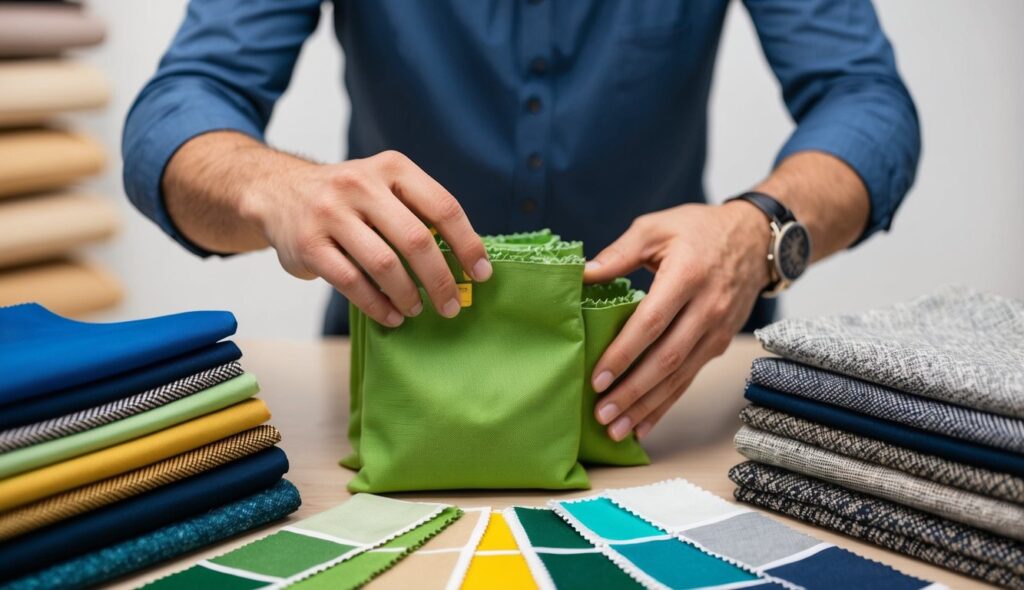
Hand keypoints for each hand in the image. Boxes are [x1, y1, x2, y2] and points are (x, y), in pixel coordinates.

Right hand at [240, 150, 490, 326]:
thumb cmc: (346, 199)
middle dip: (440, 279)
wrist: (277, 192)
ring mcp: (331, 213)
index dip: (467, 243)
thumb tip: (464, 259)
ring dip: (408, 295)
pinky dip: (377, 305)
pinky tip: (391, 315)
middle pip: (415, 239)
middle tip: (451, 305)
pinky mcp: (309, 244)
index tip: (481, 273)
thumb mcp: (383, 186)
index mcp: (391, 167)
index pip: (442, 207)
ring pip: (384, 264)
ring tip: (417, 309)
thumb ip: (417, 212)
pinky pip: (352, 283)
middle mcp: (360, 184)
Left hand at [584, 201, 772, 440]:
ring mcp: (717, 331)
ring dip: (647, 407)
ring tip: (617, 430)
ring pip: (679, 377)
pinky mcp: (719, 345)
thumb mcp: (656, 228)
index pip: (652, 322)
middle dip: (632, 391)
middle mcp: (707, 308)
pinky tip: (644, 425)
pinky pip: (689, 379)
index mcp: (688, 276)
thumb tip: (582, 275)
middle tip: (602, 413)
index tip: (598, 377)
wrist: (756, 240)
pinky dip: (665, 405)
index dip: (624, 353)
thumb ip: (619, 253)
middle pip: (666, 359)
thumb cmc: (698, 230)